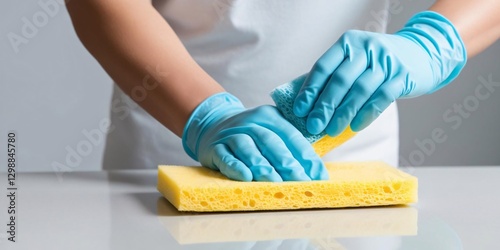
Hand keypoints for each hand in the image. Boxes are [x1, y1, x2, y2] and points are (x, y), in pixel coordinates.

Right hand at [182, 92, 327, 181]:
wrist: (213, 124)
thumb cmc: (252, 135)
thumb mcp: (271, 131)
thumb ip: (291, 146)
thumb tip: (317, 173)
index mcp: (270, 117)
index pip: (291, 136)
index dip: (306, 156)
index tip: (318, 176)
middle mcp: (250, 122)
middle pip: (270, 142)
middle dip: (287, 163)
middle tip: (300, 181)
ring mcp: (231, 134)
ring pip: (248, 149)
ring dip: (262, 166)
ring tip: (275, 182)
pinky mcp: (214, 148)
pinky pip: (225, 157)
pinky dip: (235, 167)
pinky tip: (245, 177)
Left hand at [293, 11, 465, 135]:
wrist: (423, 52)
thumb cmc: (379, 63)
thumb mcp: (357, 59)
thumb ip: (336, 76)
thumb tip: (309, 106)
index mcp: (349, 43)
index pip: (323, 67)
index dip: (310, 90)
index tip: (300, 110)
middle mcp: (367, 48)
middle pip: (340, 80)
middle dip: (324, 106)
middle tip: (313, 126)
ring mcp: (386, 61)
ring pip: (360, 91)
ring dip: (343, 114)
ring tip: (331, 131)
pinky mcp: (403, 75)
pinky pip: (381, 98)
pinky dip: (366, 114)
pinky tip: (355, 127)